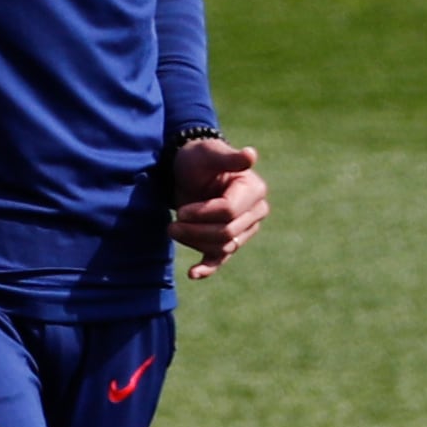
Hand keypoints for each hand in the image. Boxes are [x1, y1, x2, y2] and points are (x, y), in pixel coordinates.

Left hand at [169, 138, 268, 279]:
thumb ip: (229, 158)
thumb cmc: (199, 158)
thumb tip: (251, 154)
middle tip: (171, 225)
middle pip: (226, 232)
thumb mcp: (210, 153)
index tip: (181, 211)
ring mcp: (244, 230)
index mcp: (254, 190)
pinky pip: (220, 259)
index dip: (203, 214)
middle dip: (196, 230)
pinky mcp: (229, 242)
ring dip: (194, 242)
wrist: (188, 171)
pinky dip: (207, 268)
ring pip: (221, 247)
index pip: (229, 212)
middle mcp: (255, 212)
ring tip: (172, 230)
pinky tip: (192, 273)